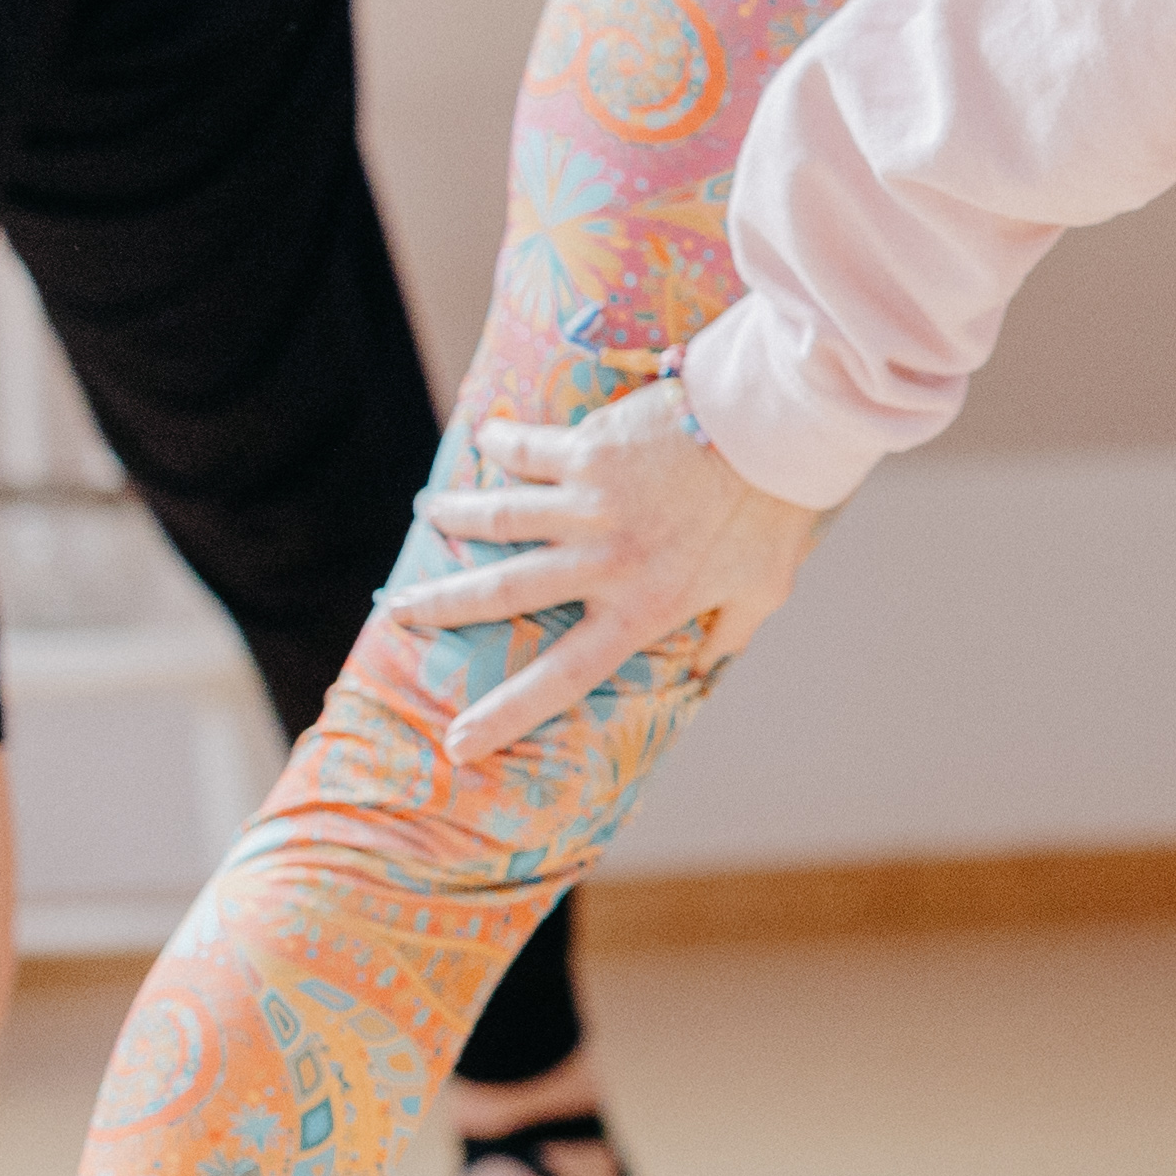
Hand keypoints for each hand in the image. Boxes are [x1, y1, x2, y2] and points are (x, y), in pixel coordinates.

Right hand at [399, 378, 828, 756]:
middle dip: (443, 605)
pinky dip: (504, 443)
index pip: (562, 678)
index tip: (458, 743)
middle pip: (503, 593)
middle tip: (398, 611)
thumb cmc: (776, 512)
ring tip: (430, 515)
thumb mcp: (763, 591)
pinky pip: (529, 447)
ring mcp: (591, 504)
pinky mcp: (589, 449)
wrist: (777, 432)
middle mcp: (604, 562)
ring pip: (500, 516)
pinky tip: (487, 439)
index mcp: (642, 608)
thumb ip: (728, 632)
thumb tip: (706, 670)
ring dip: (459, 516)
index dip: (506, 713)